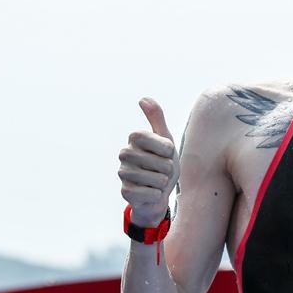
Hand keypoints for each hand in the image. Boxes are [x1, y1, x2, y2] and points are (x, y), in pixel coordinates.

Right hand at [118, 98, 180, 227]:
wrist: (157, 192)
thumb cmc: (162, 162)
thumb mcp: (165, 139)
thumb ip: (156, 118)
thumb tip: (143, 98)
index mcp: (134, 138)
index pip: (163, 143)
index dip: (168, 150)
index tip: (167, 153)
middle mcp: (124, 154)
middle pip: (162, 163)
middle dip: (168, 169)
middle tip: (162, 170)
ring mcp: (123, 173)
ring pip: (158, 179)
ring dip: (163, 183)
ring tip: (156, 181)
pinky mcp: (125, 192)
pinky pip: (152, 193)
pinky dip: (157, 195)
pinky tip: (150, 192)